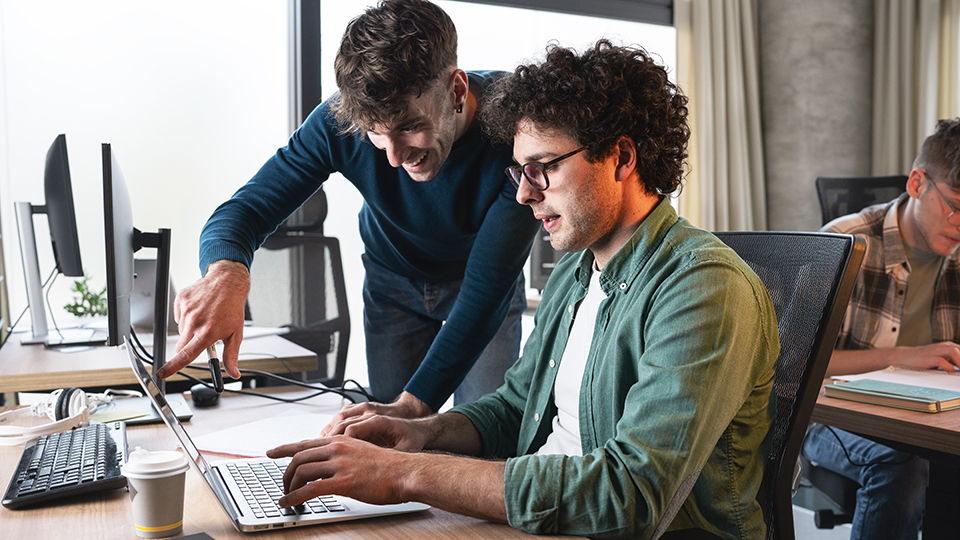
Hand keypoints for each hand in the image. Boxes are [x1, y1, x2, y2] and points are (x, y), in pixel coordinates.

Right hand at [157, 260, 248, 378]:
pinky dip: (187, 316)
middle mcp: (194, 322)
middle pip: (180, 346)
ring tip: (205, 318)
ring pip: (181, 331)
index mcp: (207, 333)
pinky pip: (178, 316)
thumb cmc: (232, 308)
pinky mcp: (180, 301)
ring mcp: (186, 310)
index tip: (162, 374)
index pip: (185, 355)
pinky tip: (199, 309)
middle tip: (202, 337)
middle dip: (188, 347)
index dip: (172, 367)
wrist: (227, 282)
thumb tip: (233, 373)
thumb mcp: (236, 334)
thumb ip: (231, 356)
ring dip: (190, 329)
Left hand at [266, 436, 411, 506]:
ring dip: (289, 486)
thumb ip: (343, 455)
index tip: (271, 452)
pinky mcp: (343, 482)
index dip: (285, 448)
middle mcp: (337, 449)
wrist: (406, 473)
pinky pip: (310, 489)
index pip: (305, 442)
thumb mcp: (362, 452)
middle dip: (286, 473)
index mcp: (341, 440)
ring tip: (287, 496)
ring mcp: (340, 464)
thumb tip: (329, 466)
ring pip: (301, 472)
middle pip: (299, 457)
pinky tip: (289, 503)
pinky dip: (295, 497)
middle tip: (283, 485)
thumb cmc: (389, 467)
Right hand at [321, 412, 432, 451]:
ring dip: (327, 432)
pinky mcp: (361, 414)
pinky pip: (341, 418)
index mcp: (379, 420)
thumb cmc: (411, 438)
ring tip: (317, 448)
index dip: (339, 443)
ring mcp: (364, 410)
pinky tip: (324, 440)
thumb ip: (391, 457)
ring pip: (339, 418)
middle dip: (328, 438)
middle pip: (342, 421)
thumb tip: (379, 469)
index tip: (331, 457)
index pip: (352, 429)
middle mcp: (369, 412)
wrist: (417, 426)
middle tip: (318, 454)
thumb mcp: (405, 450)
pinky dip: (331, 428)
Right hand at [892, 342, 959, 371]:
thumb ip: (953, 362)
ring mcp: (935, 351)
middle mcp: (943, 346)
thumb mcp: (941, 359)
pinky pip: (941, 361)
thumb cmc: (923, 360)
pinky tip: (951, 374)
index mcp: (949, 346)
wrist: (903, 357)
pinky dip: (949, 368)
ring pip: (954, 352)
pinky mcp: (927, 358)